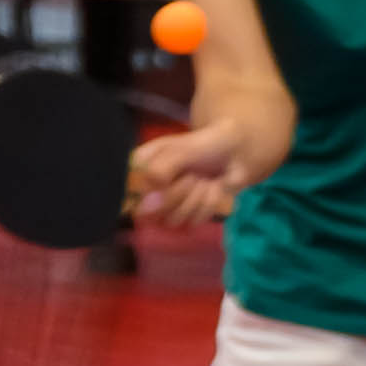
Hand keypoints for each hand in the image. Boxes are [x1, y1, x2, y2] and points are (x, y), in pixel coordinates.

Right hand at [127, 105, 280, 227]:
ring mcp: (168, 204)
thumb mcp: (180, 150)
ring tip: (205, 180)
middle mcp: (150, 189)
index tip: (163, 184)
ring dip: (197, 199)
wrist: (237, 153)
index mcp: (140, 167)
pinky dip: (209, 204)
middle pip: (152, 211)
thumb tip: (147, 204)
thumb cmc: (206, 145)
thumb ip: (159, 170)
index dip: (146, 194)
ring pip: (173, 218)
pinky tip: (213, 189)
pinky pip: (194, 220)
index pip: (128, 195)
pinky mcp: (188, 214)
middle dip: (180, 193)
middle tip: (194, 176)